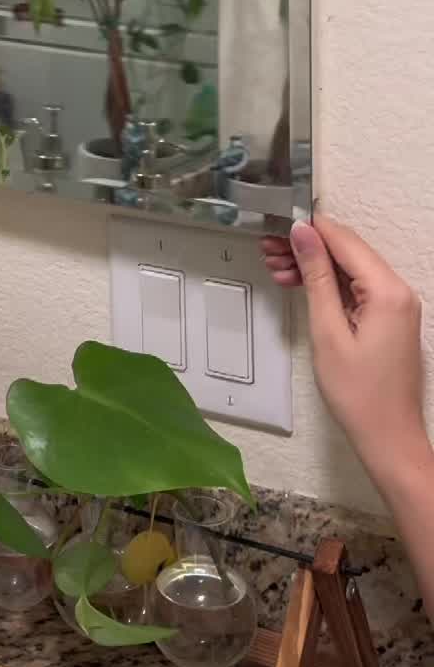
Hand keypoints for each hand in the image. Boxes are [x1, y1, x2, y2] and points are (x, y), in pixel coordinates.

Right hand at [262, 214, 427, 482]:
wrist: (387, 437)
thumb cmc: (359, 394)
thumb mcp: (328, 330)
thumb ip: (317, 277)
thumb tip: (303, 234)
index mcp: (387, 291)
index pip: (344, 240)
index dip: (308, 230)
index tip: (275, 228)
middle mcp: (397, 291)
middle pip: (347, 251)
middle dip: (307, 247)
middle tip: (268, 250)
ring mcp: (395, 305)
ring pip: (349, 269)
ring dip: (314, 266)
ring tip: (277, 269)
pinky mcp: (389, 318)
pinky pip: (357, 289)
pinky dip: (329, 285)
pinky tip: (300, 286)